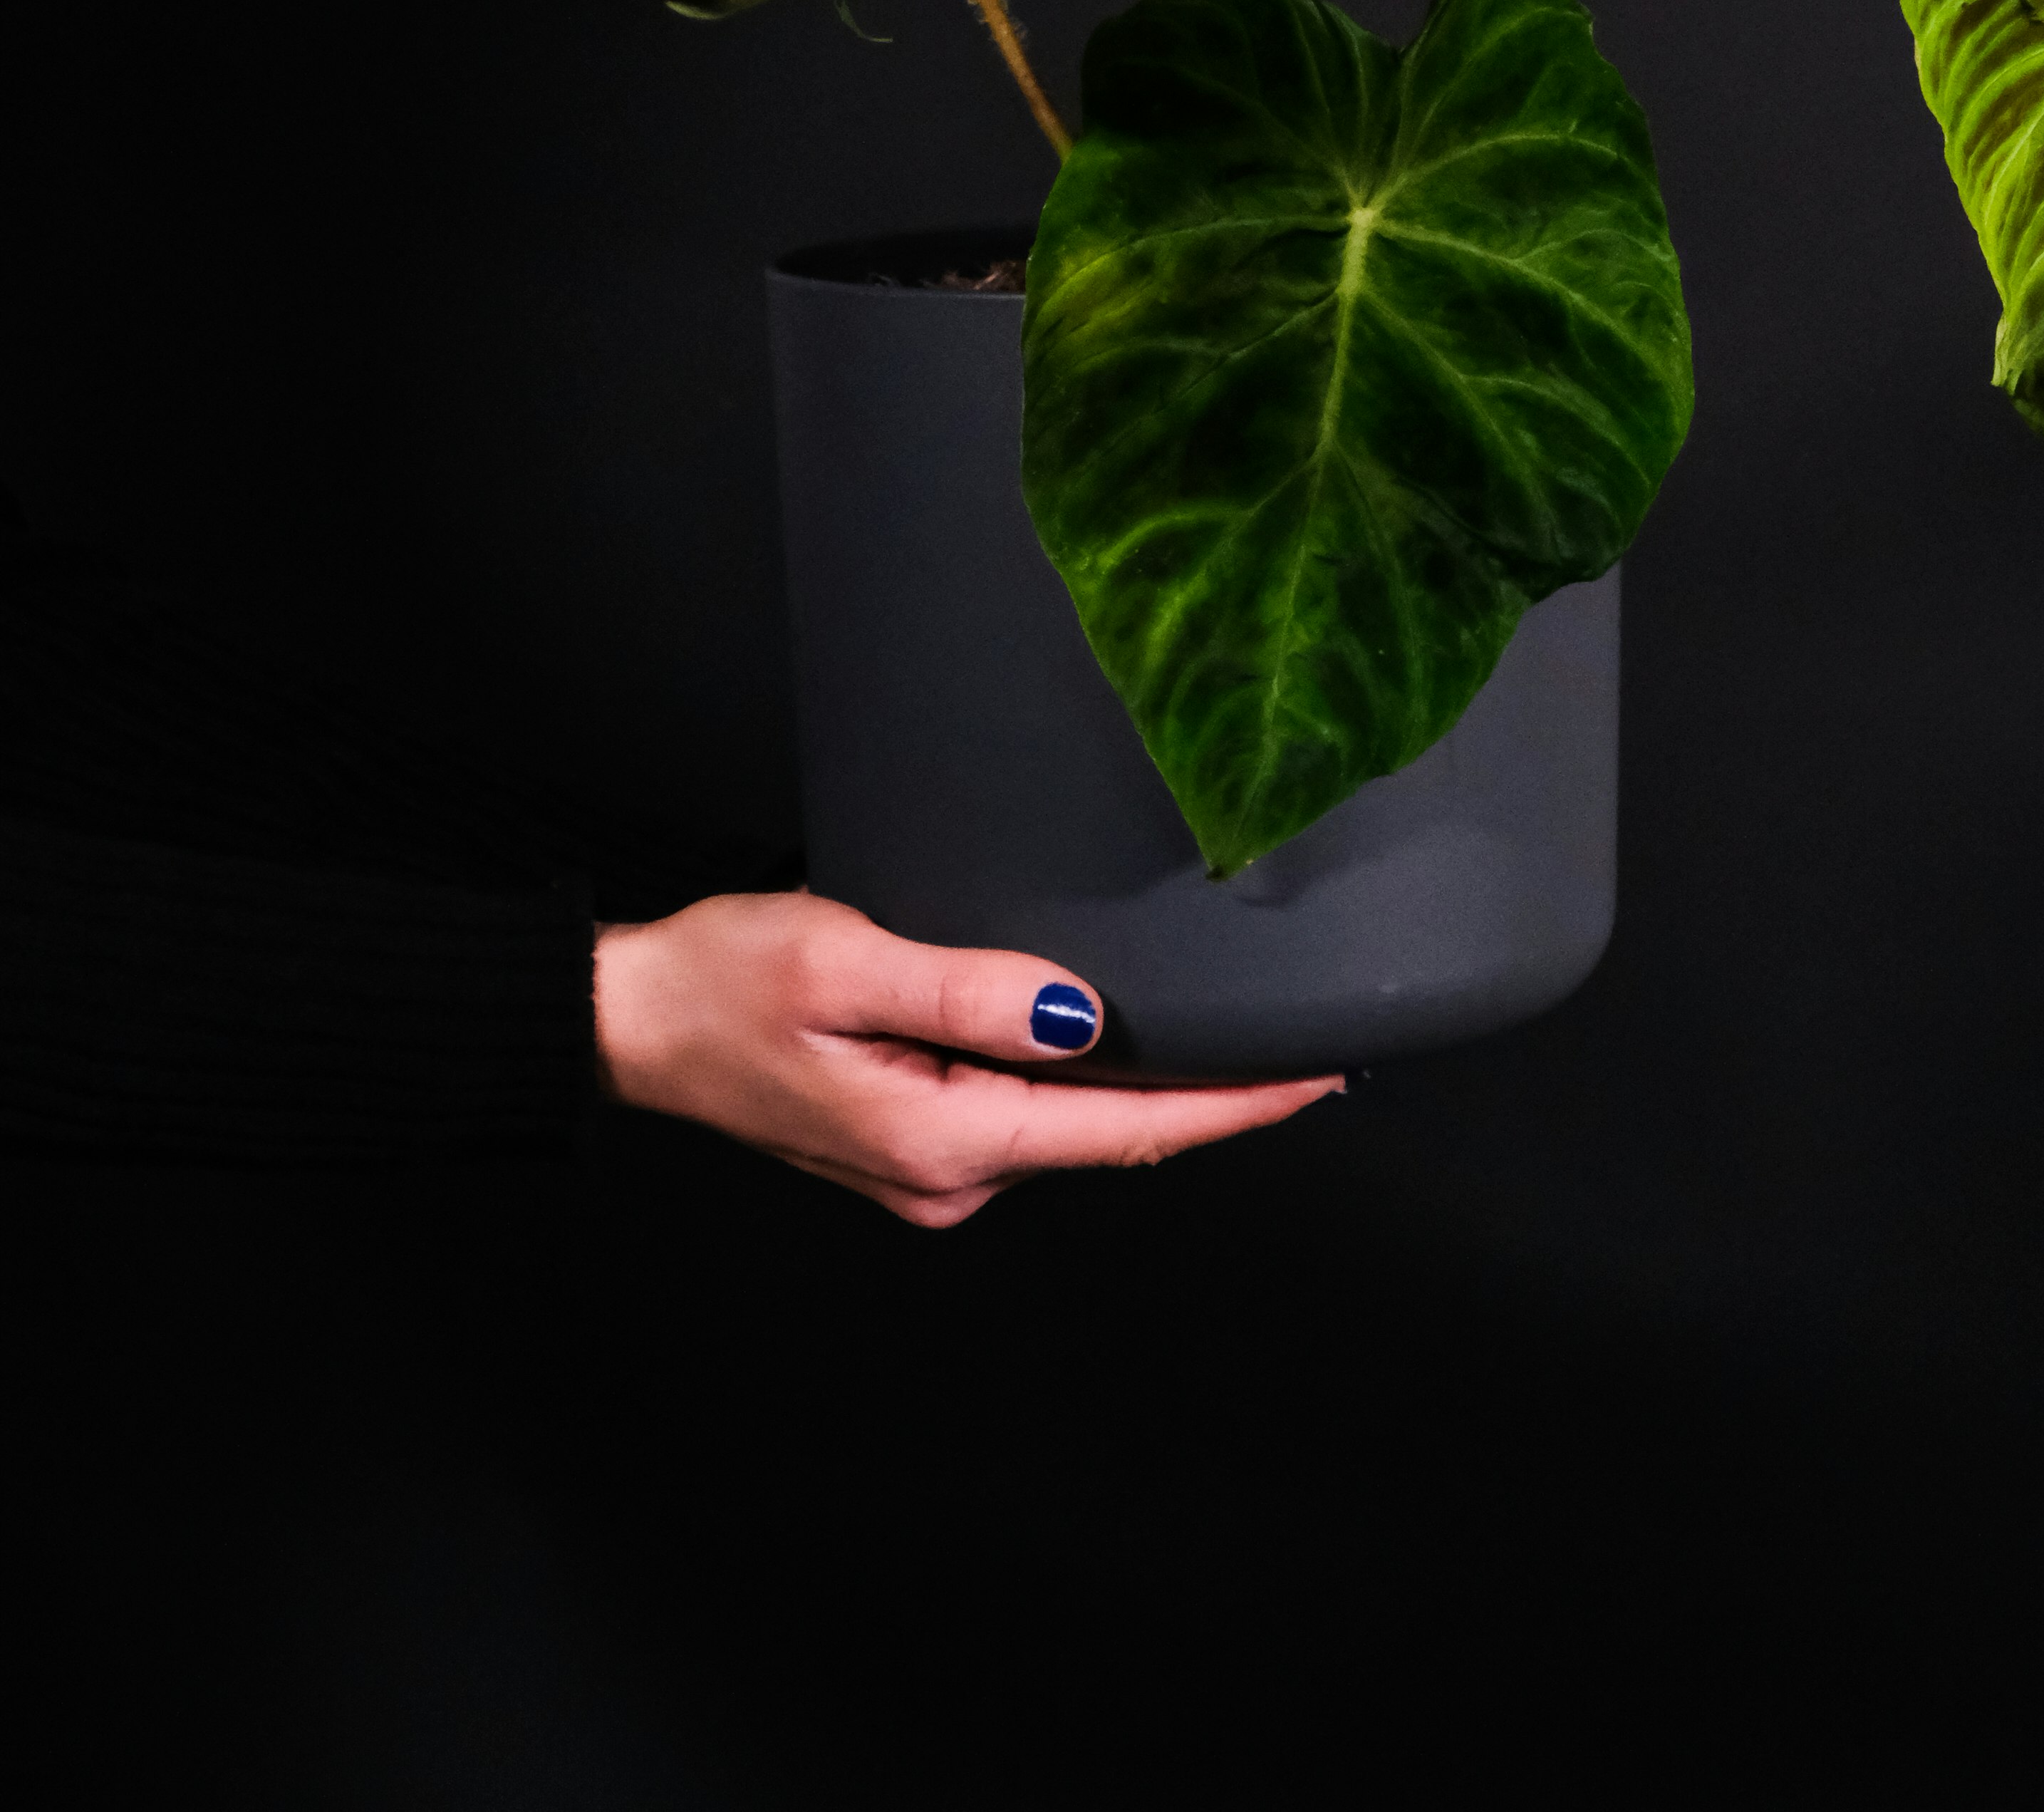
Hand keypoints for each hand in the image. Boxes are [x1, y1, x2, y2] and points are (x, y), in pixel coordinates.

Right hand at [592, 888, 1339, 1225]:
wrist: (629, 1018)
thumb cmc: (720, 982)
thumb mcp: (844, 962)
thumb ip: (967, 990)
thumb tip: (1082, 1015)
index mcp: (940, 1140)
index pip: (1122, 1128)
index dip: (1231, 1105)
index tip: (1319, 1077)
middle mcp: (947, 1177)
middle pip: (1109, 1131)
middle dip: (1209, 1093)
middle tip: (1308, 1038)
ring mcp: (931, 1168)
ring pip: (1067, 1120)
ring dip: (1143, 1081)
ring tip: (1229, 1023)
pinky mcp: (914, 1138)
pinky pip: (1024, 1109)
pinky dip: (1081, 1076)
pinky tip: (1115, 1033)